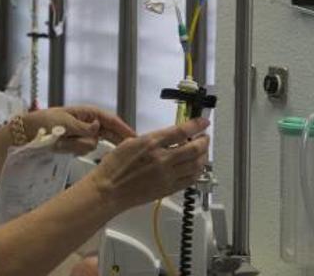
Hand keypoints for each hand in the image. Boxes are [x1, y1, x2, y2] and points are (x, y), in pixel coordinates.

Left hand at [22, 106, 134, 154]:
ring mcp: (83, 134)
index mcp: (87, 112)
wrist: (26, 132)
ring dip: (77, 146)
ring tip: (61, 142)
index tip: (136, 138)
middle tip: (126, 152)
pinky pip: (82, 150)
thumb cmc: (45, 121)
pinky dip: (72, 150)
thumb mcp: (64, 123)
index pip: (110, 120)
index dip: (124, 129)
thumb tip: (98, 127)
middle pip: (109, 133)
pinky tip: (61, 146)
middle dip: (113, 141)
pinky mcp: (76, 144)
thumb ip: (83, 127)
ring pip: (92, 145)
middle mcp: (88, 123)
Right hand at [85, 118, 209, 210]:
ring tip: (203, 152)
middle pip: (194, 149)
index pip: (181, 131)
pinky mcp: (167, 189)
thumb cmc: (113, 168)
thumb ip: (151, 139)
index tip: (203, 123)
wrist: (108, 190)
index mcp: (151, 144)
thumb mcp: (130, 143)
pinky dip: (197, 172)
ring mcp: (166, 175)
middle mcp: (161, 159)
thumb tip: (167, 137)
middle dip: (204, 141)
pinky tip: (197, 168)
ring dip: (203, 156)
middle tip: (204, 138)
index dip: (197, 125)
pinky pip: (190, 180)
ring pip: (196, 165)